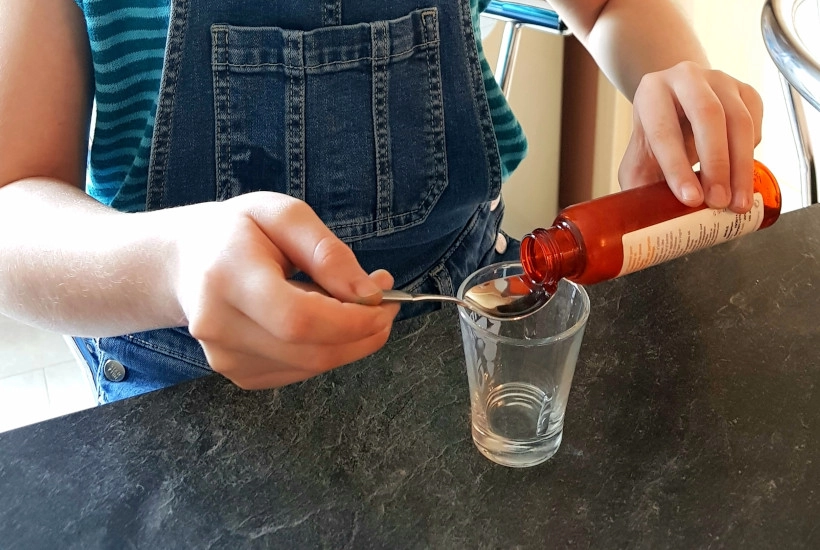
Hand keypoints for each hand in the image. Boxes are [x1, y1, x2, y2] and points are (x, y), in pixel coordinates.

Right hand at [170, 192, 400, 389]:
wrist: (185, 261)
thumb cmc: (237, 231)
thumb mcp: (284, 215)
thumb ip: (327, 252)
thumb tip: (368, 294)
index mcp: (227, 277)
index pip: (298, 320)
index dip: (352, 321)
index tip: (385, 301)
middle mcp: (219, 326)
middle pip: (311, 351)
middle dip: (364, 331)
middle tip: (384, 299)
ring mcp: (225, 358)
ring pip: (313, 366)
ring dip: (350, 340)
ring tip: (351, 302)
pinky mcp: (239, 374)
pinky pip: (302, 371)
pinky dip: (327, 349)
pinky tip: (321, 319)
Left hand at [618, 61, 762, 212]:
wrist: (675, 104)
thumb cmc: (654, 137)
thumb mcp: (638, 159)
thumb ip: (640, 187)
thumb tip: (647, 225)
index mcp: (652, 93)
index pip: (664, 130)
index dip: (677, 167)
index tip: (690, 200)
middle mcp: (685, 78)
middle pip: (707, 117)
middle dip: (716, 164)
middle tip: (718, 203)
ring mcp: (719, 80)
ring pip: (738, 120)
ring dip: (741, 166)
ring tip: (737, 203)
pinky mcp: (744, 90)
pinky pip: (755, 121)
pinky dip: (752, 152)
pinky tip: (742, 176)